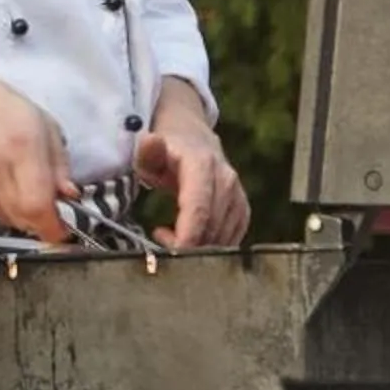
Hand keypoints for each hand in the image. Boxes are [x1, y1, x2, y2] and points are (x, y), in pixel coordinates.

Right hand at [0, 67, 77, 242]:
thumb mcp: (40, 121)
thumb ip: (58, 161)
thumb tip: (69, 195)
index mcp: (19, 146)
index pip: (37, 207)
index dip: (54, 226)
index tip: (63, 228)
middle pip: (23, 220)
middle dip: (39, 219)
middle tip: (44, 204)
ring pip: (5, 219)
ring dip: (18, 212)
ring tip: (15, 183)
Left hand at [132, 84, 246, 247]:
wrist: (193, 138)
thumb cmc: (166, 150)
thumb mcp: (148, 149)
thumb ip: (147, 151)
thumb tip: (150, 141)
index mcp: (202, 165)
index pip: (199, 209)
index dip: (187, 236)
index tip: (170, 251)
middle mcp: (226, 180)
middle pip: (211, 227)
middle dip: (187, 245)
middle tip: (162, 240)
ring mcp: (238, 195)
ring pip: (223, 237)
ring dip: (197, 247)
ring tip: (171, 235)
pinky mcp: (242, 209)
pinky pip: (231, 239)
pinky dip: (211, 246)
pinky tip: (192, 237)